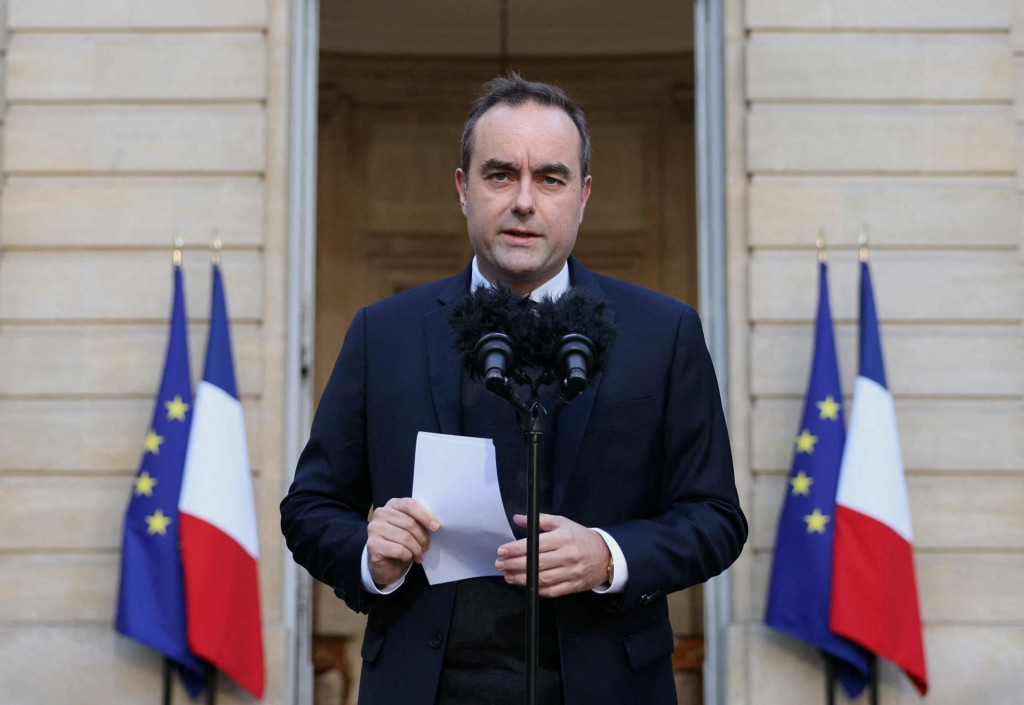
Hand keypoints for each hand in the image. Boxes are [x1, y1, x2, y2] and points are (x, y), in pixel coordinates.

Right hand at [366, 498, 439, 586]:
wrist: (385, 565)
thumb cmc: (401, 543)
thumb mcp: (411, 528)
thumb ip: (419, 521)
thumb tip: (435, 524)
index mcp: (392, 504)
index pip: (410, 505)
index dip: (425, 516)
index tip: (436, 527)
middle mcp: (381, 513)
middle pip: (409, 523)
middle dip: (422, 537)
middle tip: (426, 547)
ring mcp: (374, 528)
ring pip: (405, 538)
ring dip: (416, 549)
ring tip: (419, 555)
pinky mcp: (372, 545)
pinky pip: (399, 550)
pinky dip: (408, 556)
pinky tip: (408, 558)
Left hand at [494, 513, 610, 597]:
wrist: (606, 555)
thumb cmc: (580, 537)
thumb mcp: (563, 523)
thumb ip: (540, 520)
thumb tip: (518, 518)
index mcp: (564, 538)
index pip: (535, 544)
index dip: (515, 549)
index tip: (502, 551)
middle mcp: (568, 555)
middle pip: (535, 562)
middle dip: (513, 564)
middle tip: (500, 564)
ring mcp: (571, 572)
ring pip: (541, 578)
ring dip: (521, 578)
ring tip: (508, 575)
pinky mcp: (574, 585)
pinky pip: (552, 591)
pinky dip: (536, 589)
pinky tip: (525, 584)